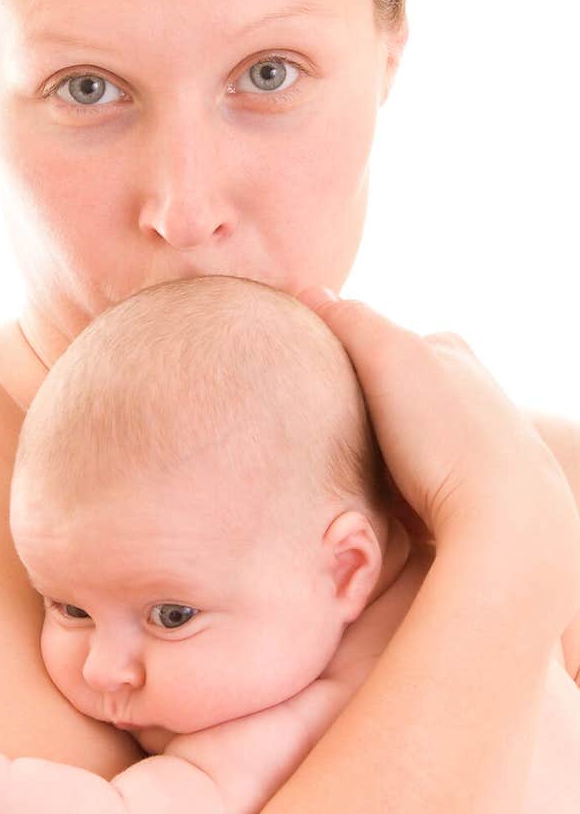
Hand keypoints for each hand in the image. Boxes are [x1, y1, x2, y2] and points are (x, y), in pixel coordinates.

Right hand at [294, 288, 577, 544]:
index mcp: (452, 353)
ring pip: (403, 440)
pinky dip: (394, 489)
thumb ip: (350, 320)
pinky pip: (413, 484)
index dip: (341, 362)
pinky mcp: (465, 494)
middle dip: (362, 410)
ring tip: (352, 472)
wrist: (503, 521)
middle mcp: (470, 394)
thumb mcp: (388, 356)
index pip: (381, 342)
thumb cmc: (446, 435)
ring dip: (377, 453)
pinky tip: (382, 504)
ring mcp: (472, 445)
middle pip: (393, 394)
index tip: (316, 386)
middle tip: (328, 433)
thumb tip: (311, 293)